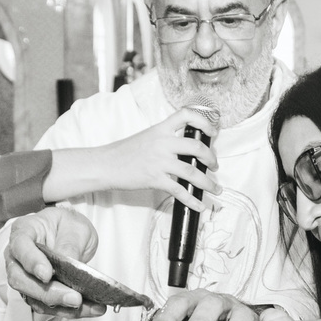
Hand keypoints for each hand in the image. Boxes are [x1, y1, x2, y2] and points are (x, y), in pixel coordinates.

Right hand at [5, 206, 105, 317]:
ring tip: (89, 307)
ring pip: (35, 298)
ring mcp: (25, 278)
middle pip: (22, 280)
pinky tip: (91, 309)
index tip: (47, 274)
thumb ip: (70, 244)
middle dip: (49, 292)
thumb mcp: (75, 227)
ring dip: (62, 306)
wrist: (70, 235)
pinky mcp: (38, 294)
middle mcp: (18, 257)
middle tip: (74, 298)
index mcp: (24, 232)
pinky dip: (70, 311)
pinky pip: (50, 307)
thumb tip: (69, 265)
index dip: (32, 262)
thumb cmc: (67, 226)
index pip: (20, 247)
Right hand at [47, 106, 220, 211]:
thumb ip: (165, 139)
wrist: (105, 165)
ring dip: (208, 183)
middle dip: (211, 158)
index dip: (204, 121)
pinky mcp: (155, 179)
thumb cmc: (124, 152)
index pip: (186, 115)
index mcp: (160, 129)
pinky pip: (179, 191)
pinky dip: (192, 200)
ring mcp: (159, 161)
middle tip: (215, 165)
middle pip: (196, 146)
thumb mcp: (146, 137)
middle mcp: (162, 142)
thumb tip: (185, 149)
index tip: (212, 132)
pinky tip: (199, 205)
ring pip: (192, 172)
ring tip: (215, 188)